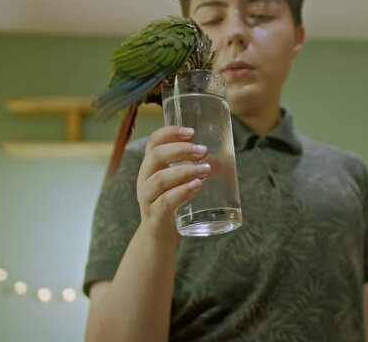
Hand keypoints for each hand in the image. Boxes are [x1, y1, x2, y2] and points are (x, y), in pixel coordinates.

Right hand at [136, 126, 209, 241]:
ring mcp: (147, 198)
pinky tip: (196, 186)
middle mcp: (144, 179)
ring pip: (160, 179)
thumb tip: (223, 159)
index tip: (191, 132)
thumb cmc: (173, 201)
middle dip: (181, 150)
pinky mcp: (155, 215)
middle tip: (203, 150)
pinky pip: (166, 201)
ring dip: (185, 171)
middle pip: (156, 157)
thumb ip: (195, 168)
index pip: (154, 142)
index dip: (170, 133)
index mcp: (150, 166)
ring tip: (206, 169)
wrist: (160, 235)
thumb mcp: (180, 181)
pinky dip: (182, 192)